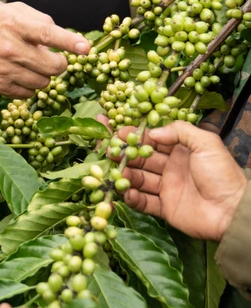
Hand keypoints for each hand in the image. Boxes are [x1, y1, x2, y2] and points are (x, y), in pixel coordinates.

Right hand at [0, 1, 88, 98]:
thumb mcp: (12, 10)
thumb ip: (40, 20)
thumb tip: (65, 39)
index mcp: (13, 24)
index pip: (47, 34)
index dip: (69, 42)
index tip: (86, 48)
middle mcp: (8, 48)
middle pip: (52, 66)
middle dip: (59, 63)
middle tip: (53, 58)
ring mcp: (3, 70)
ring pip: (44, 83)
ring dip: (44, 75)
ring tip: (30, 64)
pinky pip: (30, 94)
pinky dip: (30, 86)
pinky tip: (19, 73)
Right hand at [116, 122, 246, 241]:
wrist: (233, 211)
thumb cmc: (222, 175)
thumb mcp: (207, 143)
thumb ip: (180, 131)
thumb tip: (152, 132)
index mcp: (180, 151)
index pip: (152, 139)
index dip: (134, 135)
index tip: (117, 131)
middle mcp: (171, 168)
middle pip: (141, 158)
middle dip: (124, 154)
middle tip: (109, 151)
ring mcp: (167, 188)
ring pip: (139, 179)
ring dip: (125, 175)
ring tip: (114, 172)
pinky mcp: (166, 208)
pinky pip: (144, 202)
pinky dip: (132, 197)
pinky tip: (125, 191)